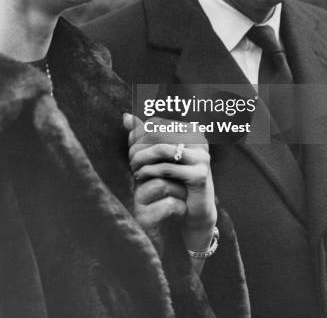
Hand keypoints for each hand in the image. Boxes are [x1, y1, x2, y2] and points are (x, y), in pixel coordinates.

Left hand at [124, 113, 216, 257]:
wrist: (194, 209)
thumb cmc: (174, 178)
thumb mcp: (158, 155)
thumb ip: (144, 135)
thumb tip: (125, 116)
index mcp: (190, 130)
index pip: (157, 123)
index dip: (139, 133)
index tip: (130, 145)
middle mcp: (199, 139)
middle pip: (158, 134)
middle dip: (139, 146)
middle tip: (130, 158)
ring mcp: (201, 156)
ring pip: (161, 149)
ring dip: (142, 159)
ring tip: (133, 168)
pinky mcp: (200, 175)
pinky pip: (167, 168)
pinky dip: (149, 171)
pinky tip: (140, 176)